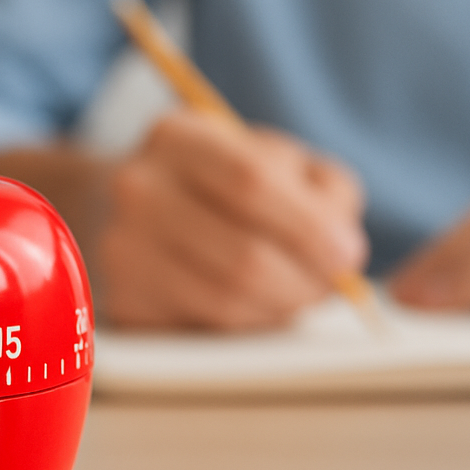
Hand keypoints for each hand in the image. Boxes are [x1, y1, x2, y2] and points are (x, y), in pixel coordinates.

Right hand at [97, 109, 367, 328]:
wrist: (141, 210)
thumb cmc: (227, 186)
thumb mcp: (279, 161)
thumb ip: (324, 191)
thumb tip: (342, 250)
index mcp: (177, 137)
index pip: (250, 182)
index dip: (308, 227)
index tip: (348, 255)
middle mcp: (136, 190)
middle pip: (242, 255)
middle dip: (304, 281)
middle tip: (329, 288)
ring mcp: (122, 250)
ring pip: (227, 302)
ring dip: (281, 308)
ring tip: (297, 296)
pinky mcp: (122, 305)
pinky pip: (205, 331)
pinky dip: (247, 328)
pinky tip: (257, 309)